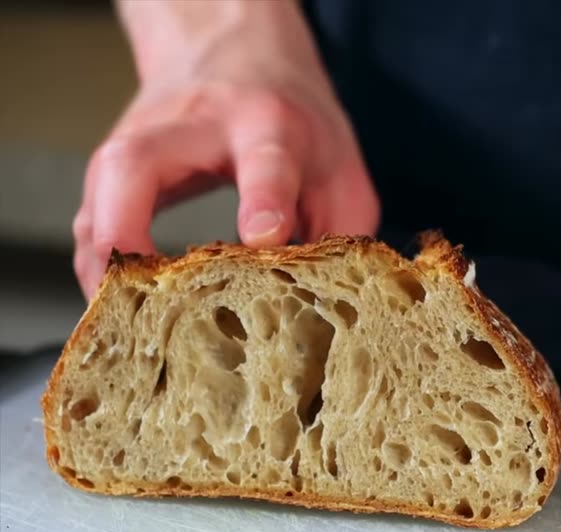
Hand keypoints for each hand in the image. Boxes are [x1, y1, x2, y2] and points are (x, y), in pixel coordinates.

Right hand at [75, 1, 377, 297]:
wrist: (240, 58)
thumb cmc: (298, 130)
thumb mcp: (342, 173)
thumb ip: (339, 235)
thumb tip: (322, 305)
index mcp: (268, 124)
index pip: (265, 158)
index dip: (264, 198)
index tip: (262, 236)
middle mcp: (194, 124)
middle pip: (139, 162)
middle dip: (127, 227)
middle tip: (144, 292)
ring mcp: (142, 141)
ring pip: (101, 191)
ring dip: (102, 259)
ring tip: (123, 318)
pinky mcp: (114, 167)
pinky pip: (93, 216)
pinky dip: (97, 263)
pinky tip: (116, 305)